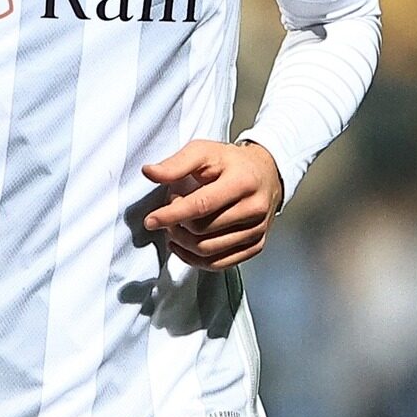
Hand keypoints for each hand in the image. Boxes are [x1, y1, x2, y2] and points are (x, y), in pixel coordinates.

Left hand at [141, 139, 283, 270]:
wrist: (266, 173)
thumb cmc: (232, 163)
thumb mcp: (204, 152)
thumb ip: (176, 164)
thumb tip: (149, 172)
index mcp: (241, 182)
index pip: (201, 205)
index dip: (172, 215)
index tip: (151, 220)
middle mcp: (254, 209)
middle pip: (203, 231)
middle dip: (176, 226)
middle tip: (168, 214)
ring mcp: (257, 230)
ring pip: (209, 251)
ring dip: (183, 243)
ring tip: (174, 228)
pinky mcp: (256, 245)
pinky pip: (220, 264)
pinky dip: (196, 260)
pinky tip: (183, 246)